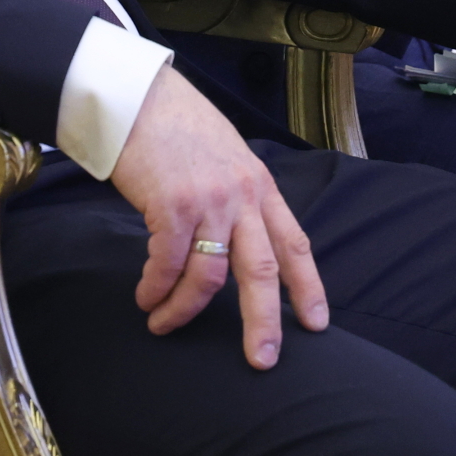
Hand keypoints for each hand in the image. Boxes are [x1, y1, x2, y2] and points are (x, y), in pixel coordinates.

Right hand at [107, 65, 328, 369]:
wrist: (138, 95)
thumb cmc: (177, 125)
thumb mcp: (226, 157)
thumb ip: (238, 196)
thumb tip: (237, 239)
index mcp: (260, 186)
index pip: (294, 243)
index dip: (308, 287)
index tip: (317, 325)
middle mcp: (241, 196)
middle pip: (261, 271)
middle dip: (263, 321)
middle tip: (262, 361)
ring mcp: (207, 200)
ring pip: (208, 276)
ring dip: (184, 309)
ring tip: (163, 324)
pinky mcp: (170, 205)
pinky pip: (167, 263)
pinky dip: (156, 288)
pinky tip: (146, 297)